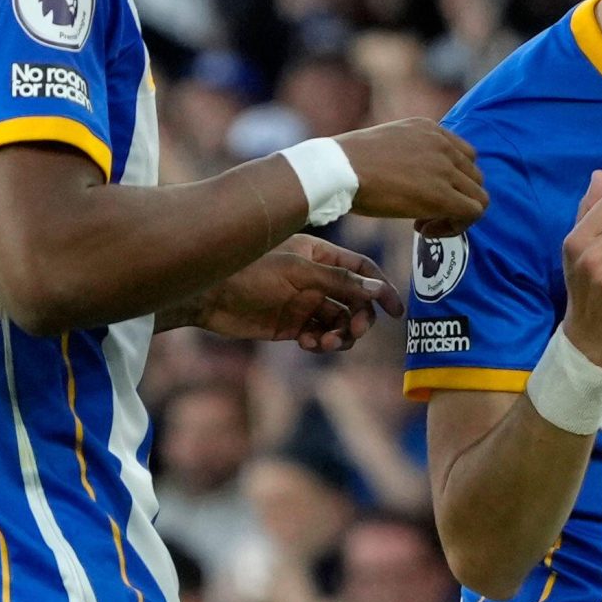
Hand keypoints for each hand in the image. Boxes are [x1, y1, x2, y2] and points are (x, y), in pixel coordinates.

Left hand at [189, 236, 401, 351]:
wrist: (206, 295)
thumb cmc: (249, 272)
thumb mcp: (298, 273)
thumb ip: (338, 282)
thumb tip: (377, 292)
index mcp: (320, 256)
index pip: (362, 270)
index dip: (381, 289)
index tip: (395, 312)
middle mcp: (316, 279)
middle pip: (355, 301)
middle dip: (359, 319)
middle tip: (352, 332)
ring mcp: (304, 303)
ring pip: (339, 323)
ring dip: (341, 336)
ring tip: (326, 344)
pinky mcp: (292, 326)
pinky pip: (320, 337)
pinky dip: (322, 343)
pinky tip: (309, 345)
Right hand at [338, 117, 486, 231]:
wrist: (336, 169)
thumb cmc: (346, 164)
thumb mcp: (384, 146)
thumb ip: (406, 155)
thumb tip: (409, 179)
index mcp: (428, 128)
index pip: (463, 155)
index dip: (450, 180)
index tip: (423, 194)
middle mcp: (443, 144)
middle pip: (474, 176)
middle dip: (454, 198)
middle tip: (424, 214)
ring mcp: (445, 167)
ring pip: (478, 196)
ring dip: (456, 215)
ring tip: (425, 225)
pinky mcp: (442, 194)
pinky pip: (473, 213)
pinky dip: (455, 227)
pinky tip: (424, 230)